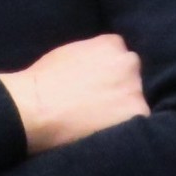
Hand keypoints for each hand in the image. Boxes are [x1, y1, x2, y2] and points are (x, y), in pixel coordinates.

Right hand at [0, 34, 149, 154]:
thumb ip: (93, 55)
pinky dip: (125, 128)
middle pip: (131, 75)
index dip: (110, 71)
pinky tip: (105, 131)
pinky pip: (138, 122)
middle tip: (101, 103)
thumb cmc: (44, 81)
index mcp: (111, 44)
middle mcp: (128, 62)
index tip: (99, 83)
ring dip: (123, 108)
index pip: (120, 55)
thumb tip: (100, 66)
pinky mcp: (137, 114)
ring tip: (100, 120)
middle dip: (120, 87)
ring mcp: (135, 88)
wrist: (37, 108)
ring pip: (135, 100)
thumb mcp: (69, 53)